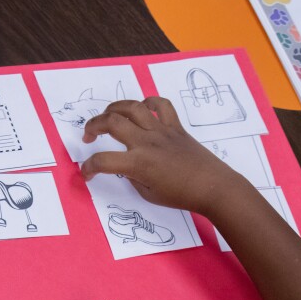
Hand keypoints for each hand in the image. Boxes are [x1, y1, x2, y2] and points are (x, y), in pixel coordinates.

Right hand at [80, 97, 237, 215]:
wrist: (213, 187)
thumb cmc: (181, 196)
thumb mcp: (148, 193)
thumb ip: (133, 176)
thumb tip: (126, 165)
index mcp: (138, 164)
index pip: (103, 161)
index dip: (89, 167)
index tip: (87, 173)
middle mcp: (146, 142)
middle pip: (111, 122)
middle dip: (93, 126)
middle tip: (89, 136)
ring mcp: (161, 131)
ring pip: (132, 107)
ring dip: (114, 108)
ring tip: (108, 116)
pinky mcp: (175, 126)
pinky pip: (161, 105)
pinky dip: (149, 103)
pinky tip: (143, 110)